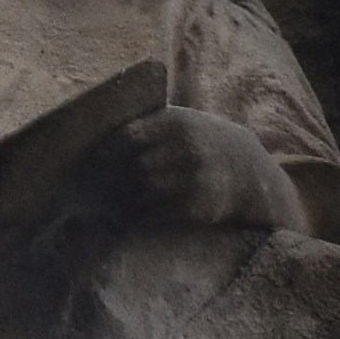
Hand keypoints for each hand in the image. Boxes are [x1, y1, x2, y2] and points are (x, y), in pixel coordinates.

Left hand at [93, 106, 301, 236]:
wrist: (248, 169)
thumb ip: (148, 125)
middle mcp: (186, 148)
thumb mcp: (182, 122)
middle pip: (134, 167)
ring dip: (124, 199)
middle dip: (113, 180)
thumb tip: (95, 139)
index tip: (91, 162)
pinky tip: (130, 216)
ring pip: (144, 191)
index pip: (128, 136)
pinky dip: (141, 215)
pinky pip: (158, 213)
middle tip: (93, 189)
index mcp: (176, 122)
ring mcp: (194, 177)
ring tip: (108, 203)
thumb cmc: (201, 142)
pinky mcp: (198, 204)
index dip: (107, 152)